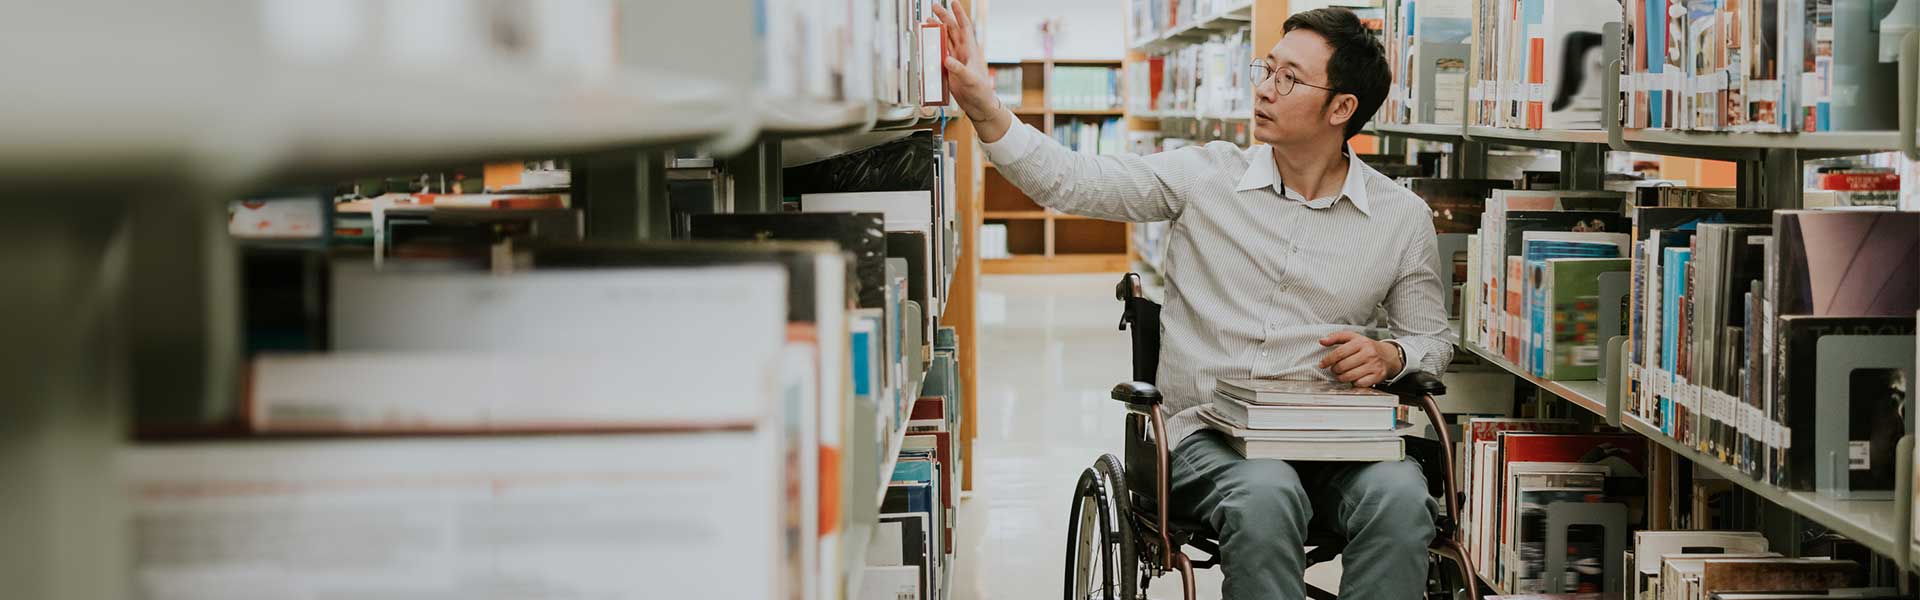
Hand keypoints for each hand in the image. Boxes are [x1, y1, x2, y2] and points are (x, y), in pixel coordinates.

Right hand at [929, 3, 1012, 141]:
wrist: (979, 105)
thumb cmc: (981, 92)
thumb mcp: (970, 80)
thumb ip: (958, 69)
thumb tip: (947, 60)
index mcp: (970, 50)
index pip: (964, 27)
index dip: (959, 14)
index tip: (953, 2)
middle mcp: (962, 52)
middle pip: (952, 30)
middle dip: (943, 17)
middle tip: (934, 6)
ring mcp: (955, 60)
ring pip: (945, 40)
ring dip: (937, 30)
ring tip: (928, 20)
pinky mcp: (949, 69)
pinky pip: (939, 54)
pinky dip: (933, 47)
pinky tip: (926, 43)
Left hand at [1316, 331, 1401, 387]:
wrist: (1388, 355)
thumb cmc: (1367, 347)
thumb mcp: (1353, 337)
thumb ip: (1336, 337)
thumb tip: (1322, 341)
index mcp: (1361, 342)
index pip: (1340, 352)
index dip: (1328, 360)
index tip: (1322, 364)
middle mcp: (1369, 353)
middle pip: (1343, 366)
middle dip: (1334, 370)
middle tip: (1334, 370)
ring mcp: (1374, 365)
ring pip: (1349, 376)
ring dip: (1341, 378)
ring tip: (1340, 375)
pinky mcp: (1377, 376)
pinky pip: (1359, 383)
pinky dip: (1353, 383)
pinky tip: (1353, 378)